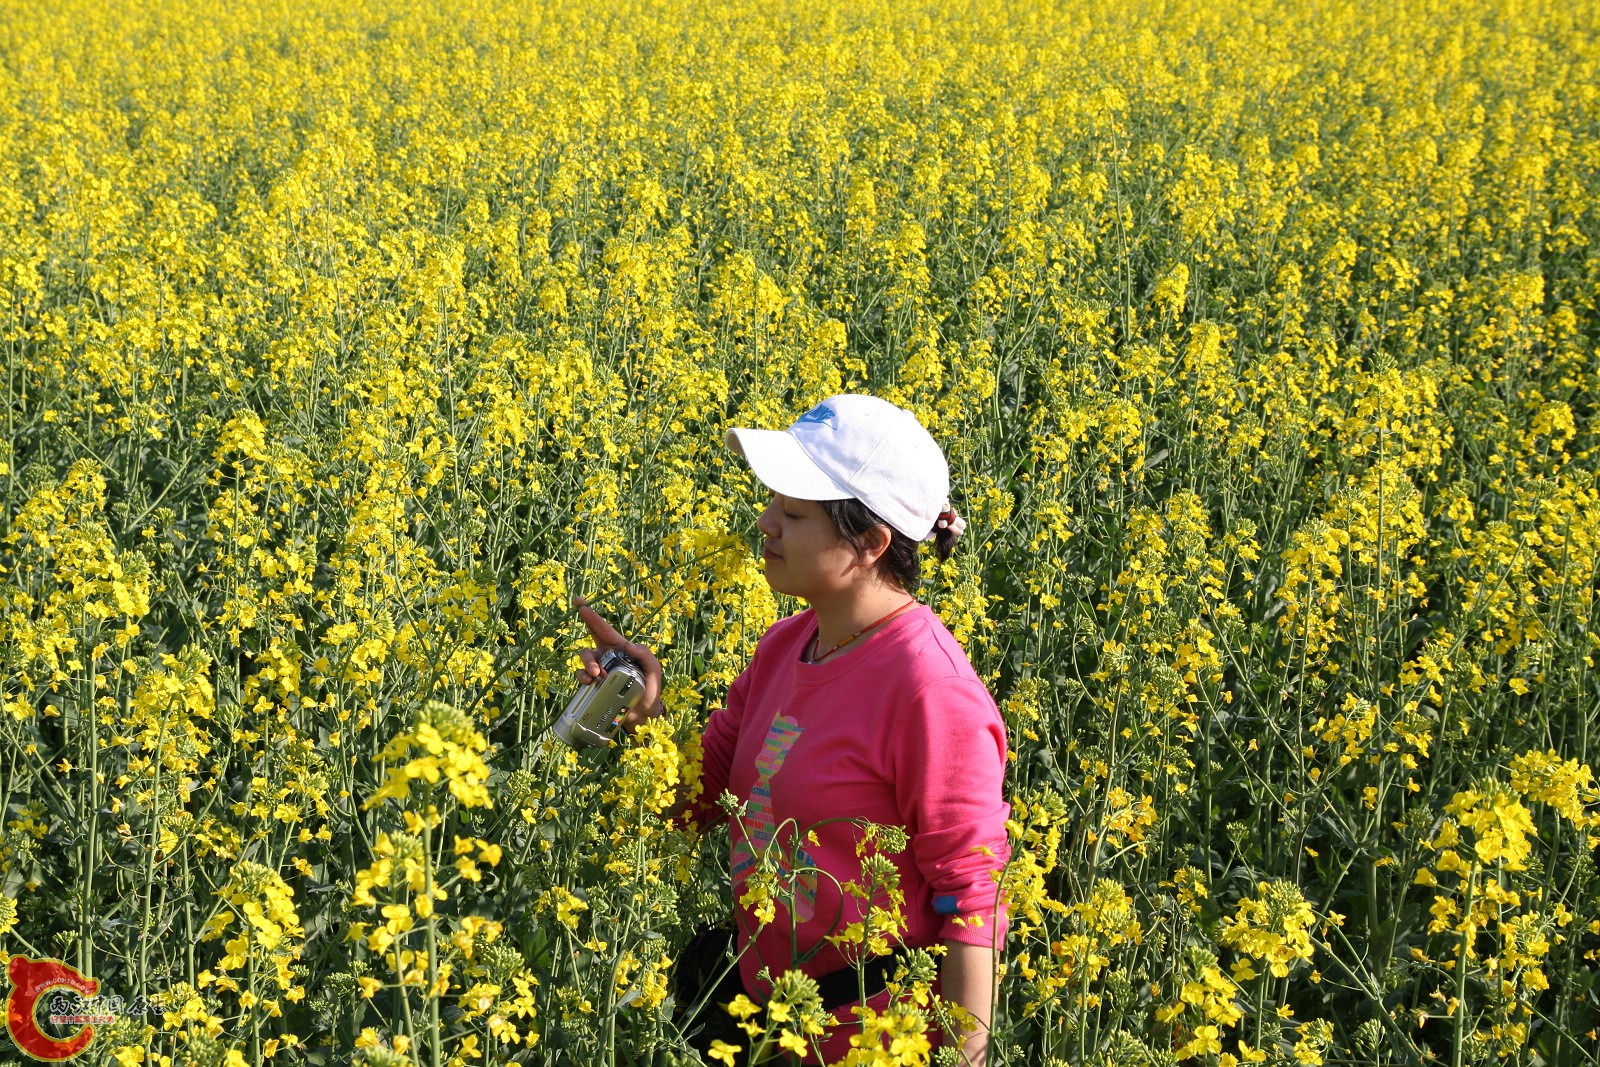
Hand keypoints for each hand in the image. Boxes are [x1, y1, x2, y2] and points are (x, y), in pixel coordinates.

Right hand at [574, 597, 664, 728]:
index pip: (604, 628)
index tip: (579, 602)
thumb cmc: (651, 690)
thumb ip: (645, 655)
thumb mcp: (654, 670)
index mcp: (621, 649)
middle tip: (593, 662)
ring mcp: (600, 670)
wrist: (644, 716)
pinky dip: (582, 677)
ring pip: (585, 658)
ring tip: (596, 676)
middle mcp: (608, 656)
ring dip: (587, 664)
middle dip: (586, 638)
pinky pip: (582, 675)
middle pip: (590, 640)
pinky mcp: (594, 684)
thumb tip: (626, 645)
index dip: (591, 615)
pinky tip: (590, 683)